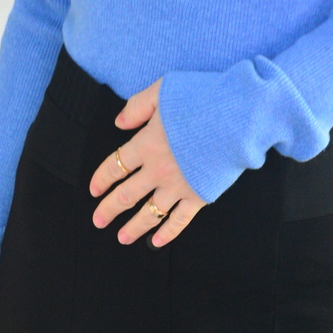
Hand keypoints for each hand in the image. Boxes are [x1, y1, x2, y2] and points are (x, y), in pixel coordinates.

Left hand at [89, 78, 206, 245]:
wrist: (237, 118)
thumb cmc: (203, 99)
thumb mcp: (162, 90)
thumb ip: (137, 106)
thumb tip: (119, 123)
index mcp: (146, 144)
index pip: (115, 166)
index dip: (102, 179)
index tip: (94, 190)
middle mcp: (157, 171)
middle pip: (126, 195)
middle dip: (109, 209)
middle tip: (98, 221)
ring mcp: (178, 187)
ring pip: (148, 213)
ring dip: (133, 227)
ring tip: (122, 238)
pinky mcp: (198, 196)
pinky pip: (178, 220)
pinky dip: (167, 233)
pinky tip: (156, 242)